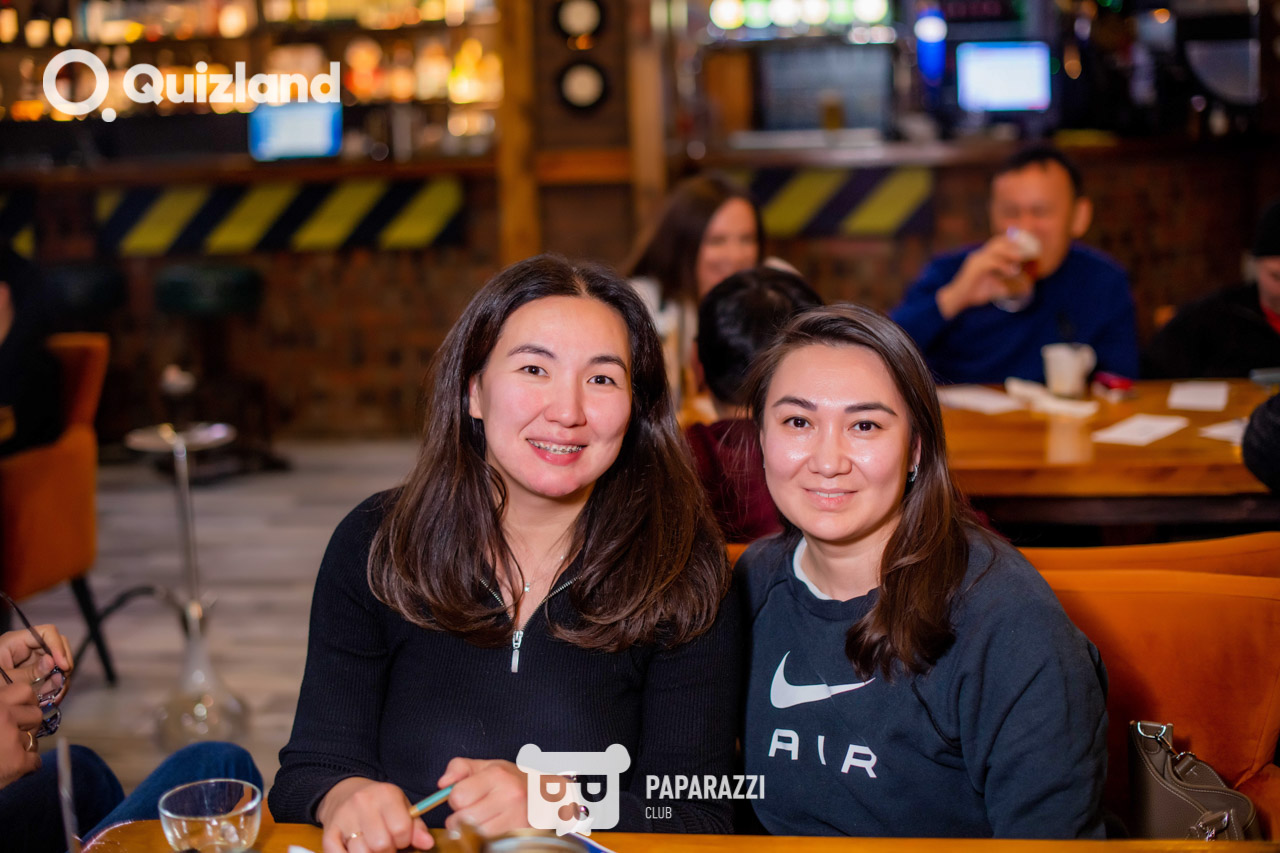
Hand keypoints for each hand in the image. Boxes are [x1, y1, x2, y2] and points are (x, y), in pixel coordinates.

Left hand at [0, 625, 72, 704]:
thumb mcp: (5, 680)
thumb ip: (30, 672)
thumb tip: (53, 663)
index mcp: (15, 642)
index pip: (47, 633)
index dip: (58, 647)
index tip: (63, 667)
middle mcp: (26, 648)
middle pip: (57, 646)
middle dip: (62, 665)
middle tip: (61, 685)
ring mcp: (31, 660)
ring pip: (57, 663)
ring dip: (60, 680)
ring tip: (53, 698)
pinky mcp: (33, 673)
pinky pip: (51, 676)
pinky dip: (54, 687)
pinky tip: (50, 699)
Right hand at [0, 681, 42, 788]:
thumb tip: (13, 706)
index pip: (24, 691)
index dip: (23, 704)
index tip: (16, 713)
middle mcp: (2, 714)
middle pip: (35, 713)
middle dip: (28, 724)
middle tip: (13, 733)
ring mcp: (11, 737)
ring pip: (33, 738)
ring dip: (24, 745)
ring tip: (7, 752)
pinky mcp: (16, 761)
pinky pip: (34, 760)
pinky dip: (27, 766)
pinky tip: (13, 768)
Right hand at [317, 777, 432, 852]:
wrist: (344, 792)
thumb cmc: (379, 804)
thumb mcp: (401, 807)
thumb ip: (416, 827)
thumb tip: (427, 844)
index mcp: (386, 794)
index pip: (401, 830)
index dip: (404, 841)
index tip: (401, 839)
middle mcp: (363, 803)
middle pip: (381, 845)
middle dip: (387, 852)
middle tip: (386, 846)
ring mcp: (344, 817)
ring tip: (372, 848)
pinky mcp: (329, 832)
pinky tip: (355, 851)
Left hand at [438, 758, 530, 837]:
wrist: (546, 794)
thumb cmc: (511, 779)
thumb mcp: (487, 766)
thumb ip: (459, 768)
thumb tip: (442, 785)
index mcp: (497, 775)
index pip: (458, 796)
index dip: (456, 799)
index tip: (465, 798)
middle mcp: (509, 796)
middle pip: (463, 820)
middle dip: (460, 818)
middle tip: (471, 812)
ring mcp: (517, 817)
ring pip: (475, 835)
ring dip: (471, 832)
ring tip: (480, 822)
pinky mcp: (521, 833)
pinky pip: (489, 844)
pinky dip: (485, 840)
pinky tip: (491, 830)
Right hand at [936, 235, 1032, 318]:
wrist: (957, 299)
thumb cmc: (973, 294)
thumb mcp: (992, 287)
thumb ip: (1004, 285)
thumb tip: (1021, 290)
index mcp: (981, 258)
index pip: (996, 243)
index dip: (1010, 242)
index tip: (1025, 245)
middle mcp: (978, 256)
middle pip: (997, 242)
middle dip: (1012, 244)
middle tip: (1026, 250)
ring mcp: (976, 260)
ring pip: (995, 249)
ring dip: (1009, 252)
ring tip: (1021, 258)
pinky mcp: (975, 267)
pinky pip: (991, 262)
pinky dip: (1003, 265)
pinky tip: (1012, 272)